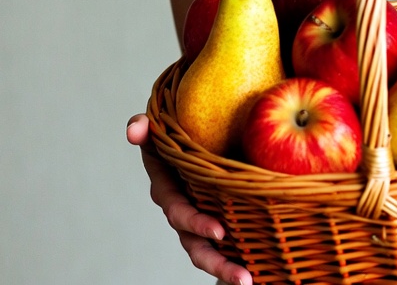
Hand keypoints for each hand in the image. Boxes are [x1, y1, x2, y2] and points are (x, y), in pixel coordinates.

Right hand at [126, 114, 252, 284]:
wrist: (196, 130)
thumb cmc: (176, 130)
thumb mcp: (159, 127)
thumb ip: (145, 127)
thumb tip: (135, 129)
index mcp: (168, 188)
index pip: (179, 211)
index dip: (196, 223)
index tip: (220, 231)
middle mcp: (182, 209)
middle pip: (194, 242)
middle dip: (216, 262)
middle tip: (241, 276)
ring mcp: (199, 217)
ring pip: (207, 252)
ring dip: (226, 270)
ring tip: (247, 282)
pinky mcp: (217, 217)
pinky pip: (225, 243)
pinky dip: (237, 259)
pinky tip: (261, 272)